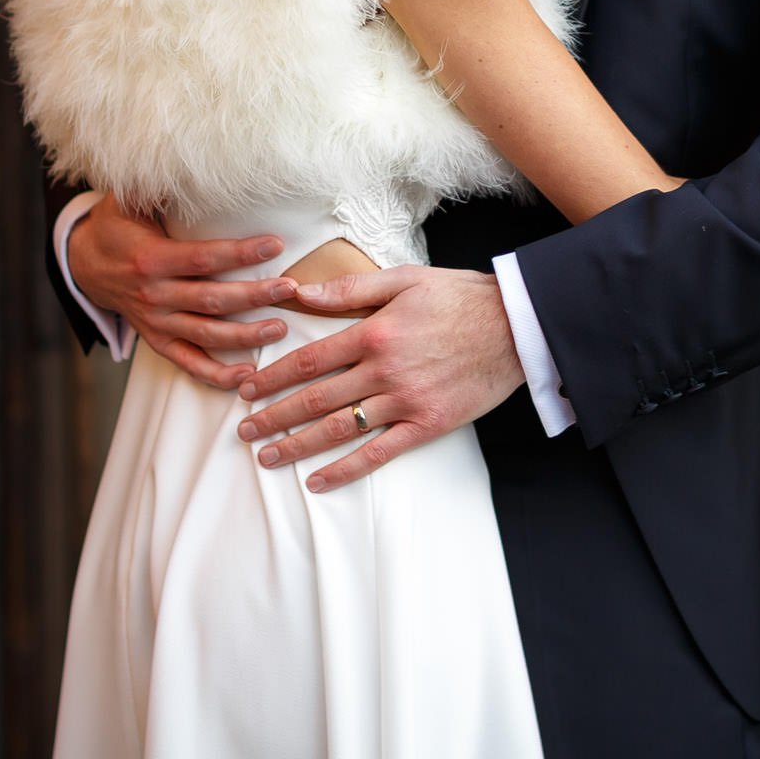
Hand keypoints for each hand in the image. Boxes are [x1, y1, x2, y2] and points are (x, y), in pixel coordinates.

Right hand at [67, 195, 301, 388]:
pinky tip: (246, 376)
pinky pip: (187, 363)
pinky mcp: (157, 340)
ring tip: (280, 329)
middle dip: (254, 296)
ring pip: (205, 335)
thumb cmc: (117, 225)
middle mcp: (153, 295)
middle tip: (290, 288)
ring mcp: (155, 322)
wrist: (85, 263)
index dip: (241, 253)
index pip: (204, 258)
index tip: (276, 244)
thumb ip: (157, 187)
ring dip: (244, 337)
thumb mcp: (128, 199)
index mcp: (150, 259)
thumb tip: (187, 162)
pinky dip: (215, 374)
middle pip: (211, 300)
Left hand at [233, 265, 522, 491]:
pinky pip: (379, 453)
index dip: (273, 377)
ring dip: (299, 445)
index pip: (309, 360)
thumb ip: (349, 290)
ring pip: (340, 429)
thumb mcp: (403, 279)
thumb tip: (299, 291)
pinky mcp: (427, 424)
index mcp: (374, 333)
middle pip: (316, 399)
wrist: (516, 327)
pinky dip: (346, 469)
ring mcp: (405, 401)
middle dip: (274, 416)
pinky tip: (318, 480)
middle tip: (244, 431)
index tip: (246, 390)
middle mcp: (383, 370)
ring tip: (267, 457)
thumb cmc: (460, 297)